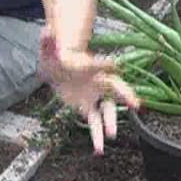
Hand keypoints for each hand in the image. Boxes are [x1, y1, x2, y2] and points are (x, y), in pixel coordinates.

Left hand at [38, 27, 139, 154]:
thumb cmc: (57, 54)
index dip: (107, 64)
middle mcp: (98, 81)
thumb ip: (48, 40)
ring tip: (112, 135)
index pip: (102, 64)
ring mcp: (94, 96)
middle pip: (115, 88)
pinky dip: (97, 137)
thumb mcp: (50, 46)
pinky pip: (95, 124)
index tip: (116, 65)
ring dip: (110, 122)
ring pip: (107, 110)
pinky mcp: (86, 108)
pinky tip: (99, 149)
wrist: (57, 67)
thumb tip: (46, 31)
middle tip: (135, 103)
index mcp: (91, 65)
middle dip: (125, 95)